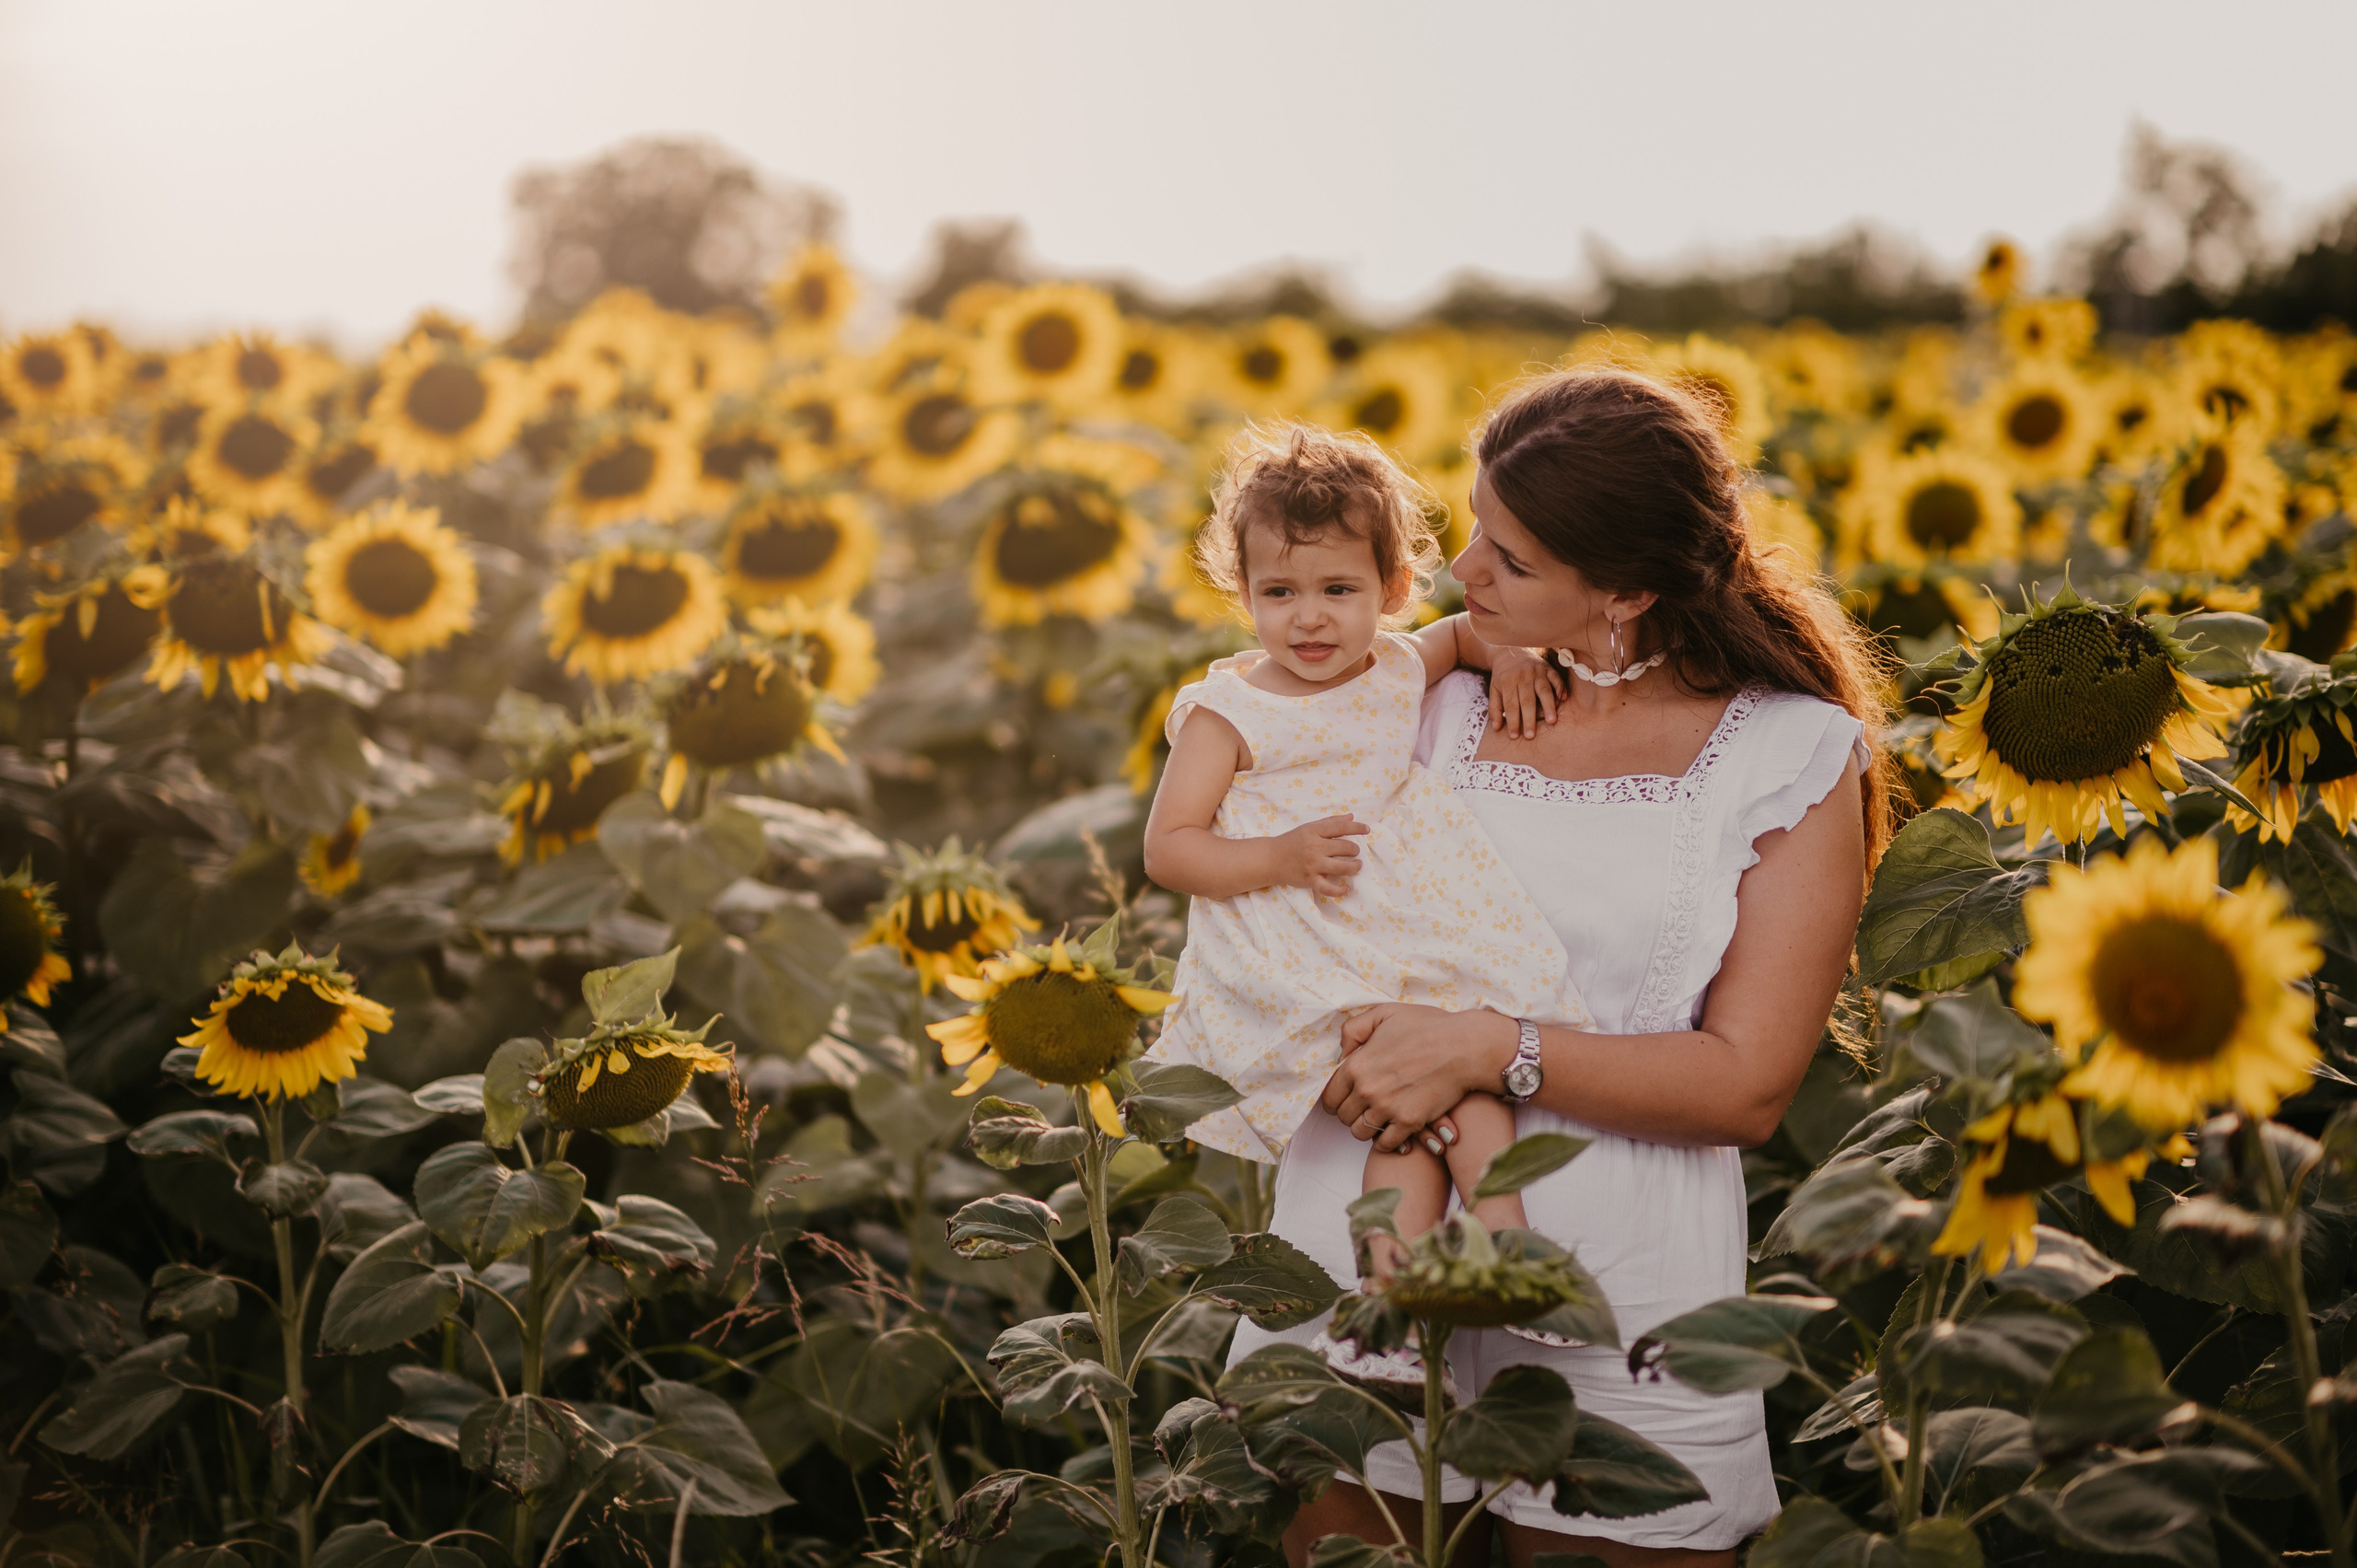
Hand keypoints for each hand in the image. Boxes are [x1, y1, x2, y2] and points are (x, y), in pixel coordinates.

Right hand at [1273, 814, 1366, 897]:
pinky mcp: (1310, 880)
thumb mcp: (1309, 827)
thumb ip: (1330, 822)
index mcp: (1314, 831)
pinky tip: (1347, 888)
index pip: (1340, 827)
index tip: (1367, 829)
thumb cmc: (1292, 841)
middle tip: (1354, 852)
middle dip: (1354, 850)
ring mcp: (1312, 865)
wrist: (1271, 859)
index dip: (1357, 827)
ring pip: (1342, 867)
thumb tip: (1351, 817)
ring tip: (1357, 866)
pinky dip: (1340, 890)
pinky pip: (1328, 888)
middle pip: (1345, 847)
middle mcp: (1314, 847)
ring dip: (1354, 867)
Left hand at [1321, 1003, 1512, 1151]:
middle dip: (1351, 1112)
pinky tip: (1392, 1129)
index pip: (1329, 1096)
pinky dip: (1386, 1140)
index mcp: (1356, 1065)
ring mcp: (1388, 1108)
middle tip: (1363, 1106)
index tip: (1345, 1098)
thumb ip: (1354, 1030)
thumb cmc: (1427, 1027)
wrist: (1465, 1046)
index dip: (1335, 1098)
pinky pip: (1385, 1144)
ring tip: (1377, 1118)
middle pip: (1343, 1117)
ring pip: (1360, 1133)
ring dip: (1366, 1127)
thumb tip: (1341, 1053)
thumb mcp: (1384, 1013)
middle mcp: (1367, 1089)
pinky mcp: (1409, 1122)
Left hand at [1487, 648, 1564, 738]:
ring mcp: (1536, 671)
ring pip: (1544, 690)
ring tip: (1551, 721)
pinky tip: (1562, 700)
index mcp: (1507, 682)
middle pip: (1527, 700)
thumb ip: (1495, 708)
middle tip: (1531, 735)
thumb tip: (1496, 728)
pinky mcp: (1547, 667)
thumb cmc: (1502, 676)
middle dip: (1529, 719)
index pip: (1510, 705)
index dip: (1512, 721)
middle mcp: (1522, 676)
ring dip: (1548, 706)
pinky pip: (1556, 678)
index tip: (1515, 736)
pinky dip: (1560, 688)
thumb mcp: (1494, 690)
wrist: (1509, 651)